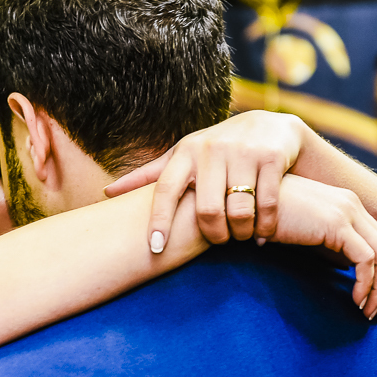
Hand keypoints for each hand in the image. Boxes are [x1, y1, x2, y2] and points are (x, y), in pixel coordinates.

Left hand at [105, 110, 309, 247]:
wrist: (270, 126)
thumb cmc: (217, 149)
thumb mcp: (183, 156)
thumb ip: (149, 176)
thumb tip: (105, 193)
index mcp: (186, 153)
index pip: (165, 190)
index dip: (159, 221)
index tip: (155, 249)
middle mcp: (212, 150)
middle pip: (206, 209)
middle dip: (214, 235)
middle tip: (220, 242)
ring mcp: (243, 153)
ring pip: (239, 211)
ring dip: (241, 233)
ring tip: (241, 238)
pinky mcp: (271, 158)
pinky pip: (268, 205)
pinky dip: (266, 227)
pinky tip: (262, 236)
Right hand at [272, 175, 376, 318]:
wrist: (245, 203)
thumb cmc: (265, 218)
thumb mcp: (302, 227)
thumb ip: (323, 239)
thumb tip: (340, 266)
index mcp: (346, 204)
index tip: (371, 300)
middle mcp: (352, 204)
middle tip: (375, 313)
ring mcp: (346, 211)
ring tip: (366, 312)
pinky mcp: (336, 223)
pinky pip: (365, 260)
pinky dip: (366, 284)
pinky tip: (354, 300)